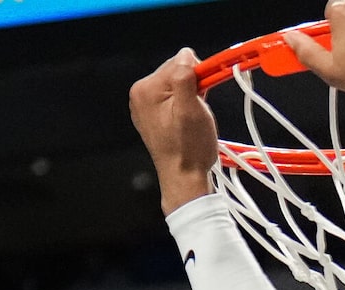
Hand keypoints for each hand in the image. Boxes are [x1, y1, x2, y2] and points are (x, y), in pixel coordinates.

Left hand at [128, 50, 221, 213]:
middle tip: (198, 111)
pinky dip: (183, 106)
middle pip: (176, 72)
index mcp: (146, 89)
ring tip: (192, 120)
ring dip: (190, 97)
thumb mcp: (192, 109)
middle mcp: (140, 94)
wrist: (183, 179)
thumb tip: (185, 55)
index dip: (198, 76)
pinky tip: (186, 123)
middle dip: (193, 87)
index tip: (204, 96)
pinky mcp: (152, 116)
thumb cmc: (189, 149)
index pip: (179, 61)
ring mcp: (144, 106)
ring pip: (176, 85)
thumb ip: (185, 77)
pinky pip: (172, 99)